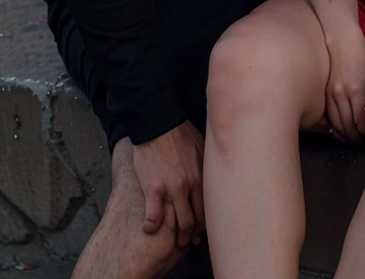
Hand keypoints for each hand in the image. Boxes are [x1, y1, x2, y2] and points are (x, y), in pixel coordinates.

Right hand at [133, 120, 204, 248]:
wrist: (158, 123)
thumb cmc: (180, 133)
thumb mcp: (201, 147)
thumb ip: (205, 166)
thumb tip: (215, 174)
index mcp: (201, 177)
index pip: (207, 209)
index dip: (204, 224)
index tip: (200, 230)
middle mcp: (189, 186)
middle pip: (194, 220)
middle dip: (191, 235)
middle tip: (187, 241)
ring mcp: (171, 189)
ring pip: (178, 223)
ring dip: (176, 236)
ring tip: (173, 241)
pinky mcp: (153, 188)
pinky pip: (154, 216)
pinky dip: (152, 227)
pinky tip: (150, 230)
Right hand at [325, 28, 364, 143]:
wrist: (342, 41)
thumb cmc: (362, 56)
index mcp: (357, 90)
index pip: (362, 121)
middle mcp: (342, 94)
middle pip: (349, 126)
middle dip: (357, 137)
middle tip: (362, 142)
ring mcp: (331, 94)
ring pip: (337, 124)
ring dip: (345, 135)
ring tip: (353, 139)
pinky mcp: (325, 92)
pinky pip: (329, 116)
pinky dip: (335, 127)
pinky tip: (341, 131)